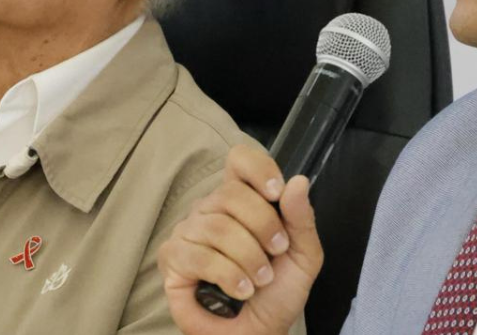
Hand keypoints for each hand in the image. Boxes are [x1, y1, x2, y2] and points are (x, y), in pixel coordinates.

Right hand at [160, 144, 323, 334]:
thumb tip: (298, 181)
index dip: (258, 169)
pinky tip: (241, 290)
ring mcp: (188, 231)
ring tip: (260, 280)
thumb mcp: (303, 255)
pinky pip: (199, 254)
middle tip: (276, 253)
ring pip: (218, 227)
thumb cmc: (277, 292)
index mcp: (243, 199)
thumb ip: (301, 218)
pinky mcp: (173, 258)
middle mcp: (211, 208)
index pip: (239, 160)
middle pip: (232, 194)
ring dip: (249, 259)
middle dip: (263, 226)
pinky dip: (228, 275)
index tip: (276, 192)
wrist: (258, 332)